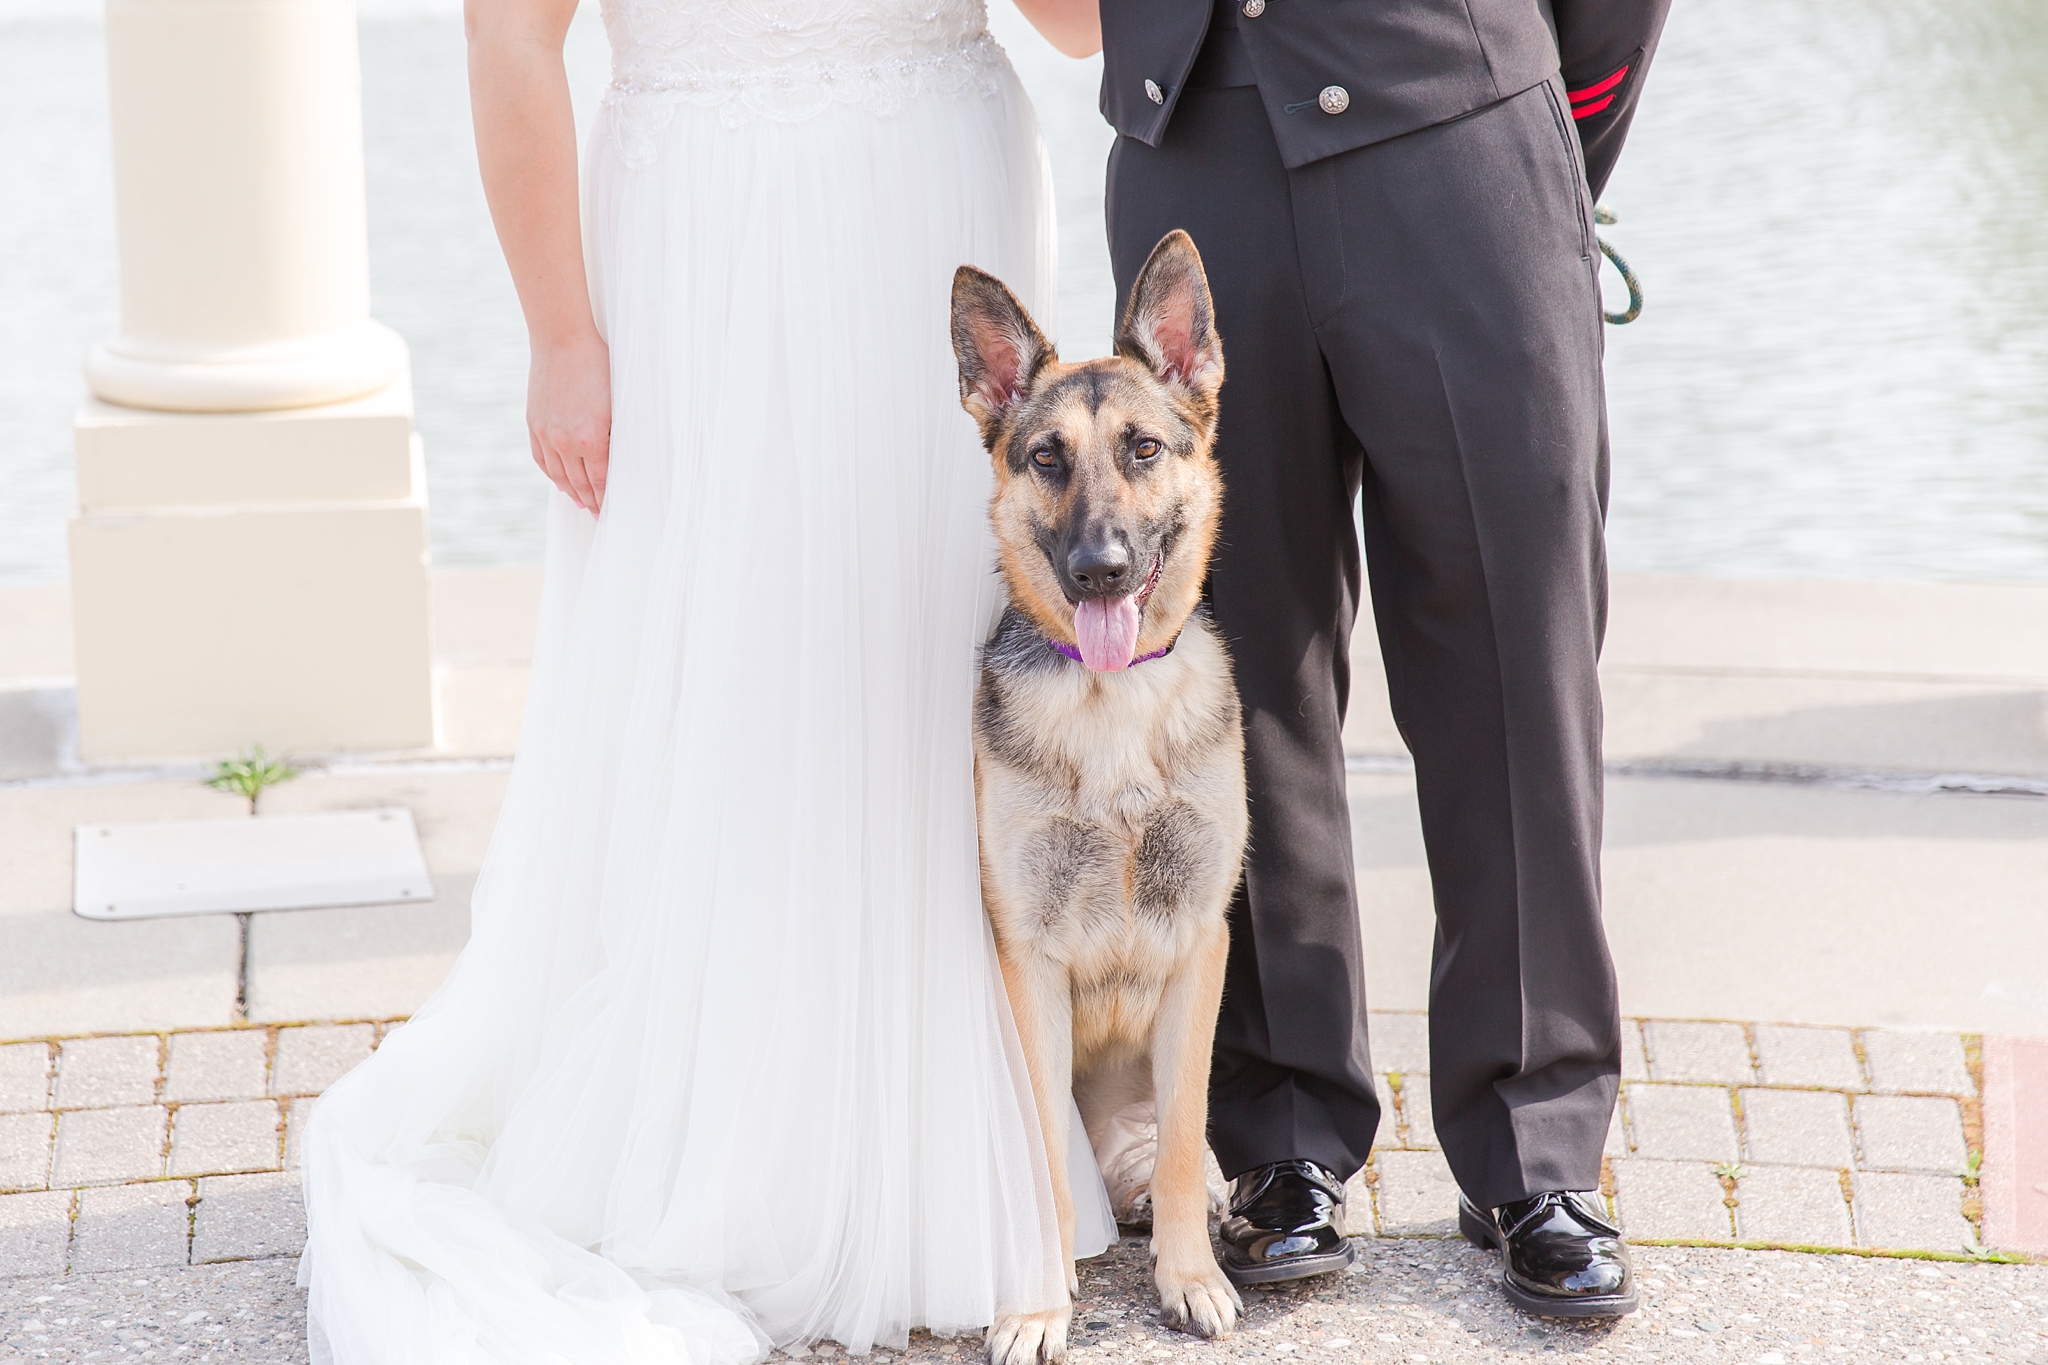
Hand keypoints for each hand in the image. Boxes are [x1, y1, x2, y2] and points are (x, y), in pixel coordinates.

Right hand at [527, 329, 611, 512]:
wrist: (562, 340)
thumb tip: (619, 458)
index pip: (602, 481)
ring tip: (582, 503)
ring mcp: (546, 433)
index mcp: (591, 439)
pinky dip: (552, 474)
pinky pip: (542, 459)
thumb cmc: (598, 365)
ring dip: (572, 491)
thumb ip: (615, 434)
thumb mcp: (617, 402)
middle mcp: (566, 441)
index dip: (607, 498)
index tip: (612, 511)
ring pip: (559, 475)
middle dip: (592, 501)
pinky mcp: (534, 423)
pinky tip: (560, 482)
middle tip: (600, 515)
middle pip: (580, 483)